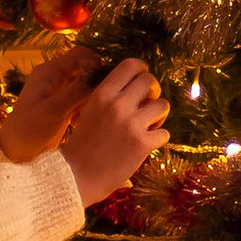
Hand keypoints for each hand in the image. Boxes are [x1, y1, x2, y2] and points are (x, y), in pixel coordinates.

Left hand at [0, 46, 97, 163]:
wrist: (17, 151)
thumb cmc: (30, 128)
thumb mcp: (54, 109)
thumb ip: (77, 90)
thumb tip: (100, 73)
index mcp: (49, 72)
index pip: (79, 55)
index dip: (94, 64)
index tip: (105, 82)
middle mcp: (56, 78)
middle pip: (85, 69)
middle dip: (94, 84)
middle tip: (99, 101)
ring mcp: (60, 93)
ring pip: (86, 86)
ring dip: (91, 99)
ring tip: (87, 115)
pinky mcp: (65, 107)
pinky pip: (82, 100)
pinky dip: (86, 109)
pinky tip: (80, 123)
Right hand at [63, 58, 171, 201]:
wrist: (76, 175)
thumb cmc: (82, 144)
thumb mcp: (90, 110)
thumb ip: (110, 96)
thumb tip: (134, 84)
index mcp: (103, 94)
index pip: (131, 65)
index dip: (141, 70)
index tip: (142, 79)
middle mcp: (118, 104)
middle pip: (150, 81)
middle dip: (152, 92)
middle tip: (146, 105)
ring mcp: (132, 124)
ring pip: (163, 105)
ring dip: (158, 115)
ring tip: (147, 125)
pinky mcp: (143, 143)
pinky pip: (164, 133)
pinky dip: (158, 138)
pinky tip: (146, 144)